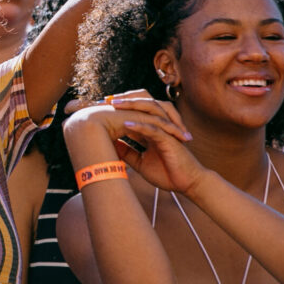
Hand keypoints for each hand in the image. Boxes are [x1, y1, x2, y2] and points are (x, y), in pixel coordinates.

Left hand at [64, 90, 206, 193]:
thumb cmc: (167, 173)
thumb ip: (127, 152)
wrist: (188, 184)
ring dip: (130, 105)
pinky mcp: (170, 139)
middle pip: (139, 103)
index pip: (131, 112)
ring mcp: (165, 130)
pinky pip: (154, 129)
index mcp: (150, 128)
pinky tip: (126, 125)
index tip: (96, 108)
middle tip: (102, 100)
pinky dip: (140, 126)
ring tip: (113, 104)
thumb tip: (108, 146)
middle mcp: (158, 125)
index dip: (115, 109)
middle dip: (121, 99)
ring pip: (148, 110)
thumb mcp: (140, 162)